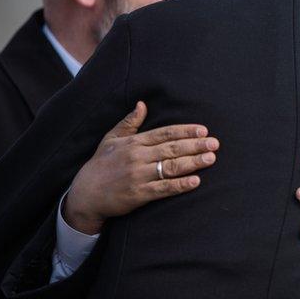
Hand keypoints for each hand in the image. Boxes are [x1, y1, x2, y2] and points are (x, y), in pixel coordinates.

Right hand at [63, 101, 218, 234]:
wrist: (84, 194)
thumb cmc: (100, 165)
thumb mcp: (111, 139)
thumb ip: (129, 123)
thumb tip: (142, 104)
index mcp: (133, 143)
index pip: (164, 133)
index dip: (185, 131)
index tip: (203, 130)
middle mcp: (137, 157)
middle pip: (172, 149)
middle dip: (195, 145)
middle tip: (215, 144)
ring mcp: (138, 176)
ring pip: (170, 167)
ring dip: (193, 162)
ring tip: (210, 159)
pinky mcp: (138, 194)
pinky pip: (163, 189)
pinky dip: (180, 185)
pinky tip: (196, 181)